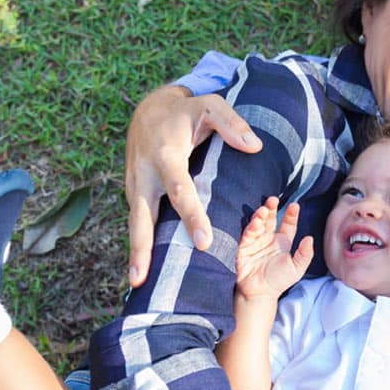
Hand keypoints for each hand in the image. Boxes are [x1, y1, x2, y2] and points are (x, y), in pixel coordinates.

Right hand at [124, 86, 260, 286]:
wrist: (147, 110)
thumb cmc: (185, 111)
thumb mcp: (210, 105)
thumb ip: (232, 124)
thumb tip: (255, 147)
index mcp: (165, 156)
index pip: (180, 191)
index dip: (191, 217)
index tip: (204, 242)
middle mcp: (144, 175)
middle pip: (142, 217)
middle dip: (141, 249)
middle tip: (141, 279)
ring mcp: (135, 186)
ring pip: (136, 223)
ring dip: (136, 254)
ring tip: (138, 285)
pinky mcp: (134, 194)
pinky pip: (139, 221)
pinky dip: (140, 245)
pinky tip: (146, 270)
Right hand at [236, 197, 313, 301]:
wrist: (260, 293)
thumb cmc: (279, 281)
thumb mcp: (297, 268)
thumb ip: (305, 254)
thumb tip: (310, 238)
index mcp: (283, 242)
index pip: (288, 224)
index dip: (291, 215)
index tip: (295, 206)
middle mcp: (269, 239)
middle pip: (271, 219)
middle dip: (272, 209)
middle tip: (273, 199)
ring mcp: (256, 242)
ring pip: (258, 224)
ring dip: (261, 216)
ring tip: (264, 209)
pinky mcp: (244, 248)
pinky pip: (248, 235)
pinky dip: (251, 227)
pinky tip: (256, 222)